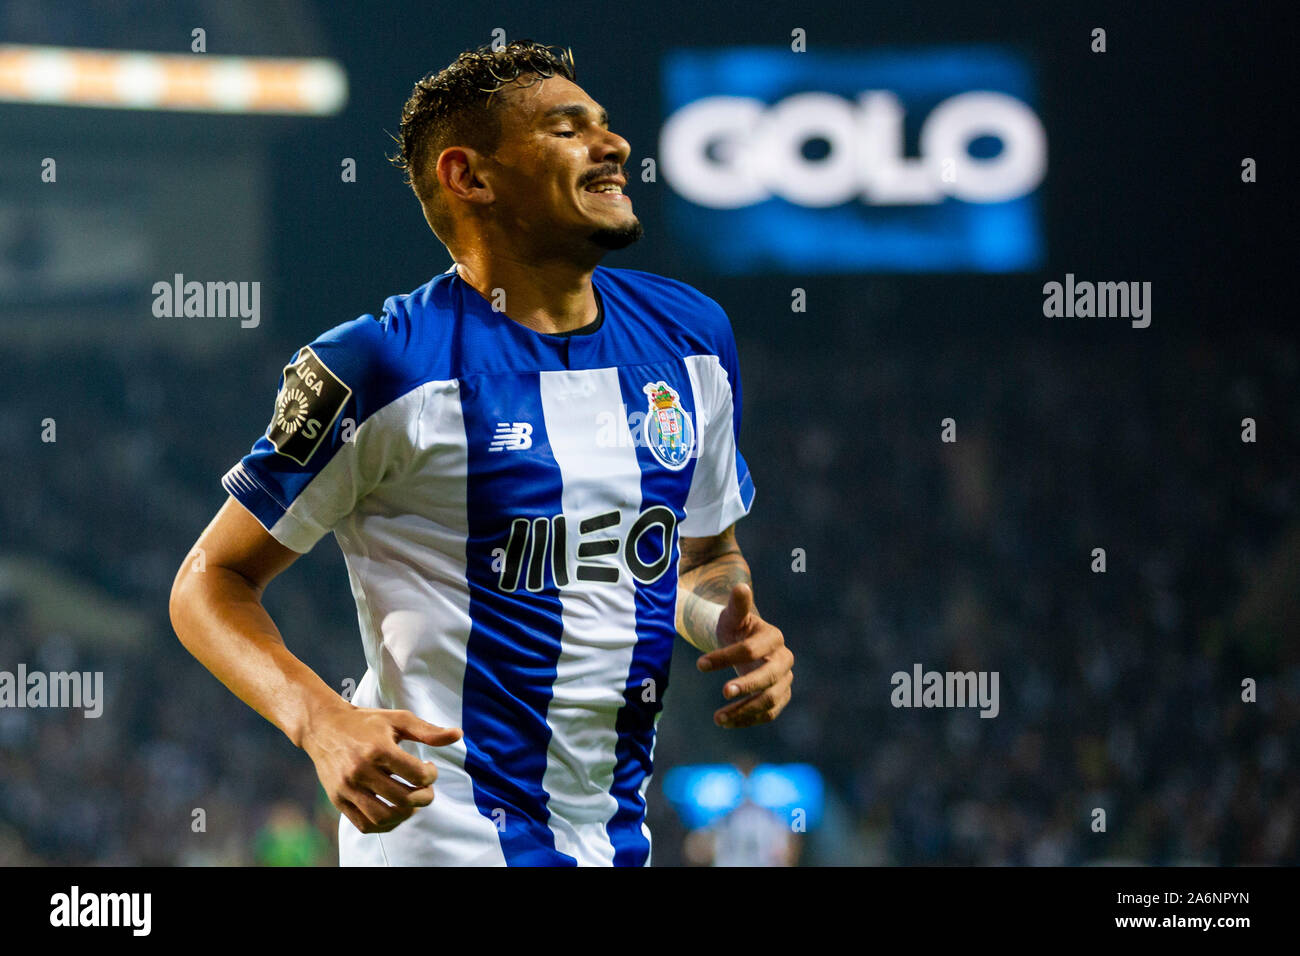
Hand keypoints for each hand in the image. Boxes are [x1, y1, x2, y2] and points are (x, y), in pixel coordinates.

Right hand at [302, 704, 462, 833]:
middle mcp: (360, 770)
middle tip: (426, 790)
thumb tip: (459, 735)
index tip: (429, 768)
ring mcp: (347, 787)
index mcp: (378, 749)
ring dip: (406, 815)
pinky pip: (364, 824)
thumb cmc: (366, 722)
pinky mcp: (337, 799)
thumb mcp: (398, 720)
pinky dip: (384, 825)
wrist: (323, 726)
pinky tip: (394, 811)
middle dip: (424, 798)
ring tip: (411, 802)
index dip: (432, 775)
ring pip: (383, 817)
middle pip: (403, 799)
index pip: (417, 775)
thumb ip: (428, 731)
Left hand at [696, 583, 793, 728]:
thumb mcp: (734, 616)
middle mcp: (784, 660)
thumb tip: (740, 586)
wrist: (745, 645)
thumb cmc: (737, 628)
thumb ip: (738, 605)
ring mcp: (785, 681)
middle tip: (723, 692)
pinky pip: (769, 714)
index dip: (726, 657)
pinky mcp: (780, 698)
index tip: (699, 664)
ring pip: (771, 700)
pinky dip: (748, 720)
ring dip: (745, 710)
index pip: (751, 649)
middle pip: (769, 676)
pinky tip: (726, 722)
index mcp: (773, 638)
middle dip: (747, 685)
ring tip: (718, 718)